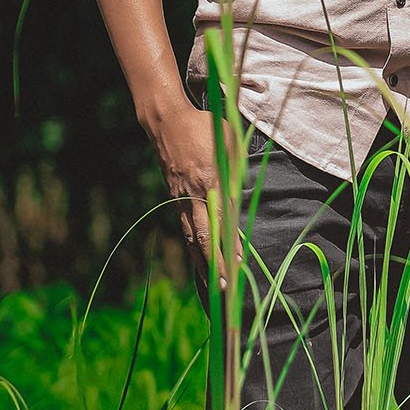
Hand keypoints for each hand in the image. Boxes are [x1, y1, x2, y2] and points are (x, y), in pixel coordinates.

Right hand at [145, 98, 241, 277]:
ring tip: (212, 283)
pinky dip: (191, 246)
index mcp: (210, 180)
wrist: (168, 123)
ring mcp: (181, 198)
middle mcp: (193, 194)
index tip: (239, 263)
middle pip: (204, 236)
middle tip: (226, 286)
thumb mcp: (229, 142)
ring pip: (191, 236)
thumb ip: (235, 169)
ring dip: (202, 261)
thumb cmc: (204, 127)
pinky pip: (184, 227)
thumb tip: (240, 194)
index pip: (223, 220)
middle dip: (215, 264)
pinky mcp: (174, 198)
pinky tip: (198, 258)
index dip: (230, 244)